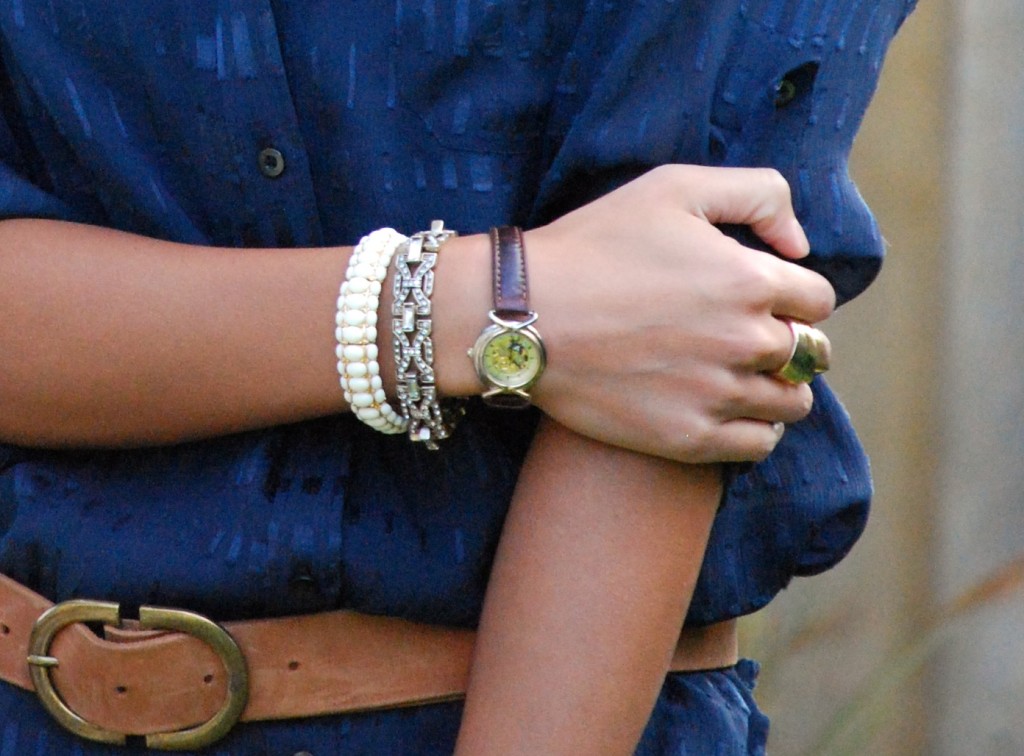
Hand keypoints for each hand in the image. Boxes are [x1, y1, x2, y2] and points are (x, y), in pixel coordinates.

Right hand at [525, 165, 834, 462]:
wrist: (524, 314)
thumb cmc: (593, 245)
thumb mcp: (673, 187)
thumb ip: (757, 194)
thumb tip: (797, 244)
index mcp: (750, 281)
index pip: (818, 299)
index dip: (795, 294)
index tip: (763, 297)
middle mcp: (745, 342)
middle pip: (810, 354)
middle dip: (789, 341)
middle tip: (747, 336)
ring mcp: (717, 396)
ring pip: (792, 403)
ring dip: (778, 388)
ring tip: (741, 376)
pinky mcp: (688, 439)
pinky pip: (759, 445)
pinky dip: (756, 429)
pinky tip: (727, 409)